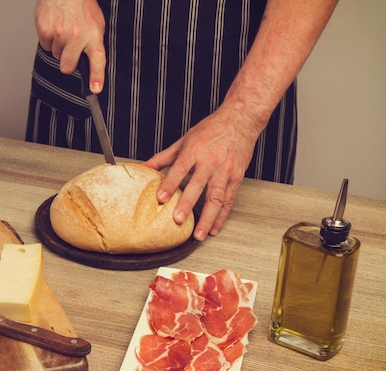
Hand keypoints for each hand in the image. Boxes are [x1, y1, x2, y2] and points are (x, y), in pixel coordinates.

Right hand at [35, 0, 105, 93]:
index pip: (97, 60)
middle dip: (68, 64)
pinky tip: (55, 27)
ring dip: (59, 47)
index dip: (96, 77)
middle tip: (70, 51)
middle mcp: (77, 36)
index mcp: (93, 35)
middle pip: (68, 67)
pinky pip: (45, 45)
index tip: (94, 89)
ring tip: (64, 30)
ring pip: (56, 55)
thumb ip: (93, 43)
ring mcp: (60, 35)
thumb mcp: (96, 24)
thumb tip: (90, 61)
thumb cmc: (81, 4)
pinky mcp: (45, 31)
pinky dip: (49, 39)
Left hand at [143, 107, 257, 240]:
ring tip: (199, 235)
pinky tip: (214, 228)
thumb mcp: (184, 140)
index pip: (180, 169)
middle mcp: (210, 162)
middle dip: (188, 204)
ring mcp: (225, 171)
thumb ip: (164, 157)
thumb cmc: (211, 130)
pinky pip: (228, 201)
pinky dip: (221, 217)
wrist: (240, 120)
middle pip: (198, 186)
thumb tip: (144, 167)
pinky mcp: (236, 178)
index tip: (161, 199)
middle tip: (178, 221)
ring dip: (208, 218)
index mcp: (194, 150)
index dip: (170, 184)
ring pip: (216, 198)